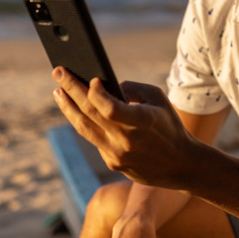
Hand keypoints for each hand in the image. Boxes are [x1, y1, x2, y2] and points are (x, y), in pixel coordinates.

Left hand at [52, 68, 194, 187]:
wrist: (180, 165)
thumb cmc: (169, 125)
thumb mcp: (158, 98)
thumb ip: (132, 88)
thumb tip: (105, 85)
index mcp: (143, 122)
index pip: (110, 108)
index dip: (96, 93)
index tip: (90, 79)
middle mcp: (127, 141)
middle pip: (90, 114)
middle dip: (71, 90)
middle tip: (58, 72)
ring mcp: (117, 155)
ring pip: (84, 128)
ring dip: (68, 107)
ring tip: (58, 91)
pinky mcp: (112, 163)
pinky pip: (94, 138)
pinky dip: (84, 122)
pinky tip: (75, 109)